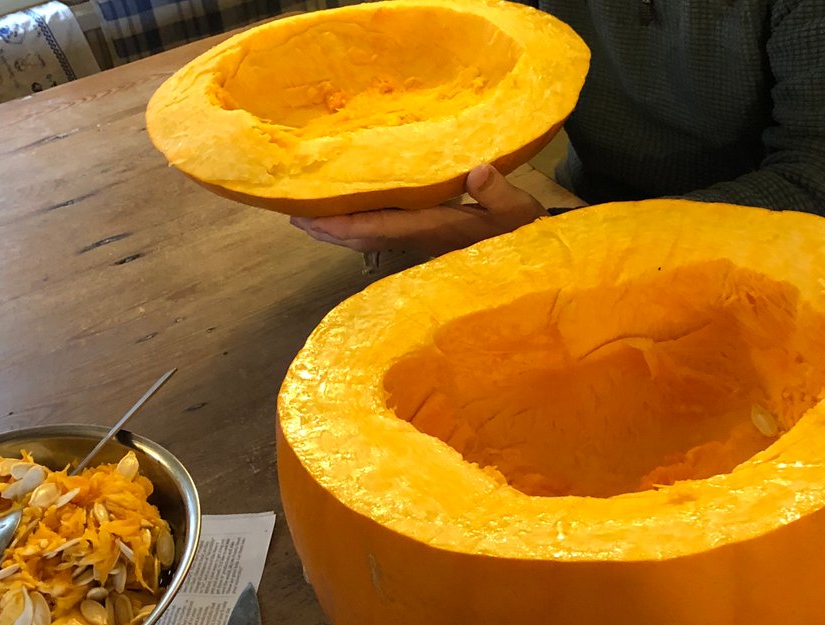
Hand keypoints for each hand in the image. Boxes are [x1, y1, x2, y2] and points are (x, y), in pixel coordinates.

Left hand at [289, 164, 547, 256]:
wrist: (534, 253)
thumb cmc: (524, 231)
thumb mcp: (518, 211)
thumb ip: (498, 192)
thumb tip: (477, 171)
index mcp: (435, 230)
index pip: (379, 228)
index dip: (341, 224)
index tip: (308, 217)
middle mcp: (419, 240)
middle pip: (361, 237)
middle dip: (327, 229)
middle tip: (290, 214)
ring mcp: (419, 242)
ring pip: (367, 237)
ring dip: (336, 229)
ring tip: (305, 215)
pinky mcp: (424, 238)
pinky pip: (380, 231)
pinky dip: (356, 224)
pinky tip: (344, 212)